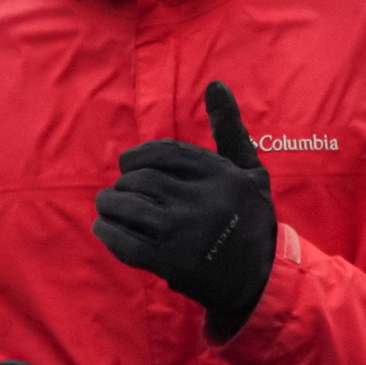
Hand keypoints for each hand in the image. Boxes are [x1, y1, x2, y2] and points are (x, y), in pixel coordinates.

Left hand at [91, 80, 277, 337]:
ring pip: (128, 206)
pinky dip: (107, 232)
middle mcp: (202, 199)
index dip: (138, 157)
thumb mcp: (251, 171)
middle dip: (123, 185)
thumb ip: (230, 129)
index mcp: (220, 174)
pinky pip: (125, 241)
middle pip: (141, 179)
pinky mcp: (170, 261)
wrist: (261, 281)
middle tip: (118, 193)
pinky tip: (104, 229)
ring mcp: (184, 231)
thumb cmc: (252, 221)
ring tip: (108, 208)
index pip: (164, 153)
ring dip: (110, 205)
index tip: (128, 165)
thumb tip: (215, 83)